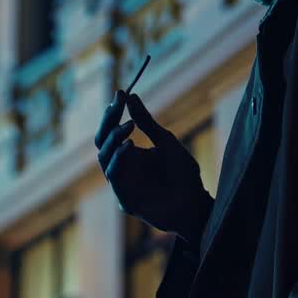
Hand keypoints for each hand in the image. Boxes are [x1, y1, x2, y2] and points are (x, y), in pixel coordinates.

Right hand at [94, 90, 212, 242]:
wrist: (196, 204)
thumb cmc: (183, 174)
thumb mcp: (165, 141)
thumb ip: (146, 122)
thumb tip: (131, 96)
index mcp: (129, 153)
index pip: (111, 130)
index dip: (113, 112)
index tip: (120, 93)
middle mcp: (121, 167)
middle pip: (101, 141)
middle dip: (108, 121)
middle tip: (117, 105)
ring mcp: (121, 183)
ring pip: (103, 157)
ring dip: (113, 138)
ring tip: (129, 126)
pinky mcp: (125, 199)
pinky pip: (114, 175)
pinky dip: (119, 158)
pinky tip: (130, 145)